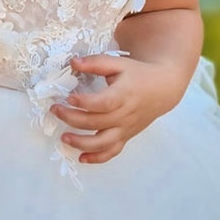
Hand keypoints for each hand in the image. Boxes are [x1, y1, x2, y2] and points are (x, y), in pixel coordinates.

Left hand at [50, 52, 187, 164]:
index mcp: (124, 94)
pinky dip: (97, 158)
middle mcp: (125, 115)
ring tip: (64, 137)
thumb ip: (96, 63)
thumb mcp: (119, 64)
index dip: (84, 102)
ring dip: (81, 143)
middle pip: (96, 122)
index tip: (68, 98)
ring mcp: (125, 129)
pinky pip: (112, 152)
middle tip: (56, 110)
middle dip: (72, 118)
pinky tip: (81, 158)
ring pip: (102, 142)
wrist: (163, 88)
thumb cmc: (138, 74)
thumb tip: (73, 62)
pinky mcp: (125, 137)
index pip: (103, 103)